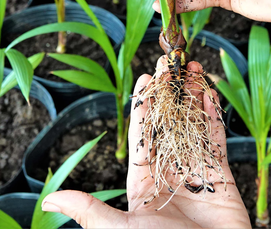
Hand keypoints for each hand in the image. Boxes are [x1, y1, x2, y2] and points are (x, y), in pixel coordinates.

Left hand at [41, 60, 250, 228]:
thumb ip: (88, 209)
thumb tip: (48, 198)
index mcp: (143, 184)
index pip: (141, 137)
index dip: (143, 106)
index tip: (145, 78)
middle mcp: (169, 175)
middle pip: (168, 125)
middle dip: (169, 93)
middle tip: (169, 62)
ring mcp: (196, 175)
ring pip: (193, 126)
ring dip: (193, 97)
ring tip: (192, 68)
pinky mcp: (222, 179)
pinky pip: (217, 141)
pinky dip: (214, 115)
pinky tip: (210, 92)